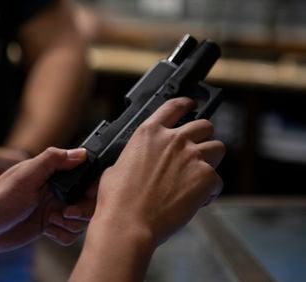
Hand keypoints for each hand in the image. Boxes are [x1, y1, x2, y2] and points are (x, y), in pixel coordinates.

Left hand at [0, 147, 95, 253]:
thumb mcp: (25, 175)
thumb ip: (52, 160)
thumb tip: (81, 152)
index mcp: (51, 173)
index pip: (84, 175)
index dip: (91, 186)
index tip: (84, 195)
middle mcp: (55, 189)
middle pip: (87, 200)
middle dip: (83, 210)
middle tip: (66, 213)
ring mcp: (52, 208)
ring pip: (80, 219)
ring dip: (71, 224)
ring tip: (52, 222)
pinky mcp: (48, 226)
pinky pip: (70, 234)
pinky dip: (62, 235)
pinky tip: (48, 231)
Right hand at [95, 97, 224, 244]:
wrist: (129, 222)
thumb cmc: (117, 199)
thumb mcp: (117, 166)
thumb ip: (136, 155)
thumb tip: (140, 160)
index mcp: (148, 133)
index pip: (174, 106)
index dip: (186, 104)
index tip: (191, 105)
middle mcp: (173, 139)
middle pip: (204, 125)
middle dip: (202, 137)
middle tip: (197, 150)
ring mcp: (192, 157)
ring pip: (218, 148)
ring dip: (211, 160)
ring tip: (200, 175)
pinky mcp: (205, 177)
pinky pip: (218, 180)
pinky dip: (211, 190)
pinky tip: (198, 199)